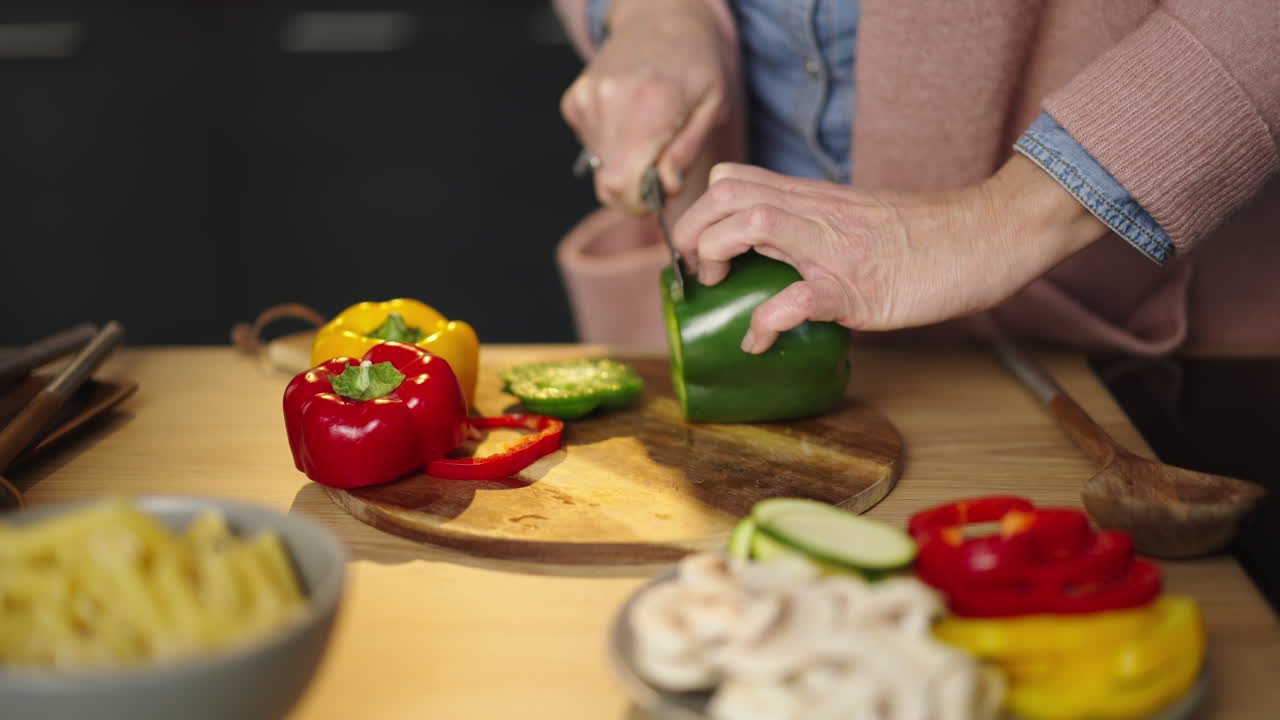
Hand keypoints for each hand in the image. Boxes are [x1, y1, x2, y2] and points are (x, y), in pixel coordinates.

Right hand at [560, 0, 733, 213]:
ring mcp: (587, 100)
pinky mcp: (575, 100)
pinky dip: (611, 144)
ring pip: (600, 165)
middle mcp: (611, 101)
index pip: (622, 183)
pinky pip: (591, 144)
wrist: (661, 17)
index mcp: (651, 105)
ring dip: (625, 163)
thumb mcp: (714, 106)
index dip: (638, 204)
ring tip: (649, 133)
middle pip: (607, 182)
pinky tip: (630, 119)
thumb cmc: (696, 62)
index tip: (657, 199)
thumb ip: (688, 150)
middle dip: (633, 189)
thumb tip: (664, 187)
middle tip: (659, 171)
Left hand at [672, 155, 1109, 352]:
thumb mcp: (857, 219)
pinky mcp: (857, 288)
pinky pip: (795, 300)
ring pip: (749, 223)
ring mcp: (834, 248)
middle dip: (692, 232)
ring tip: (718, 291)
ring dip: (715, 255)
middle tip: (700, 272)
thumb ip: (815, 228)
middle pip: (725, 193)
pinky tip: (759, 341)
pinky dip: (764, 323)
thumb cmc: (929, 236)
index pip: (732, 179)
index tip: (698, 249)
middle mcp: (815, 214)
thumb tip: (777, 260)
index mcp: (813, 199)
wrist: (990, 235)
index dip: (699, 211)